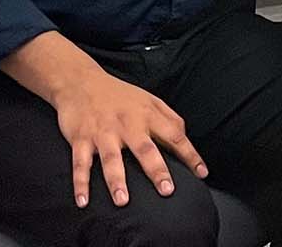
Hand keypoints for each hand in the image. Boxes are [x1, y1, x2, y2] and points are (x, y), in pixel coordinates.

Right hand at [50, 67, 206, 208]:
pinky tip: (83, 201)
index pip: (174, 136)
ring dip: (116, 181)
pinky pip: (80, 163)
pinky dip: (80, 183)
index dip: (190, 154)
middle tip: (167, 190)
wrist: (80, 81)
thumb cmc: (119, 95)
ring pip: (111, 159)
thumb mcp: (148, 100)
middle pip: (144, 149)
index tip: (202, 173)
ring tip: (123, 201)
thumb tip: (184, 136)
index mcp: (147, 115)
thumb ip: (168, 117)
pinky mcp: (81, 138)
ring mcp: (103, 132)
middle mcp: (127, 124)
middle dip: (156, 170)